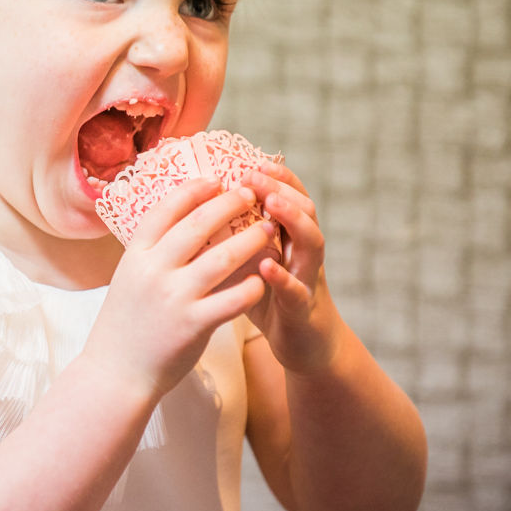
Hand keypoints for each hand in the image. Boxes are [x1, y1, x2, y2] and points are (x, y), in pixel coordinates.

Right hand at [85, 178, 271, 400]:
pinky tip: (264, 277)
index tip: (215, 179)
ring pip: (222, 257)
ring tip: (269, 229)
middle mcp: (153, 270)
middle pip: (198, 225)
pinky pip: (232, 299)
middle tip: (250, 194)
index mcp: (135, 255)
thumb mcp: (130, 277)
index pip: (166, 209)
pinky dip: (251, 285)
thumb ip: (153, 252)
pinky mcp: (193, 325)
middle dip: (229, 204)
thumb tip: (183, 221)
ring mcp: (173, 297)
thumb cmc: (126, 323)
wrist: (115, 373)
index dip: (193, 190)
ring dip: (250, 240)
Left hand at [242, 162, 341, 373]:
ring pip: (312, 243)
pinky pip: (297, 291)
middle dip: (282, 189)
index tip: (251, 162)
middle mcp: (304, 253)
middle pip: (305, 210)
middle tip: (256, 176)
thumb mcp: (251, 261)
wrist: (303, 348)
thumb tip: (199, 208)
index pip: (289, 196)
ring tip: (270, 205)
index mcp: (289, 238)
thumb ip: (237, 236)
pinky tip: (266, 267)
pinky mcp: (304, 311)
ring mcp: (309, 280)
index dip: (275, 177)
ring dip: (292, 220)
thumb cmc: (269, 299)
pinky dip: (283, 278)